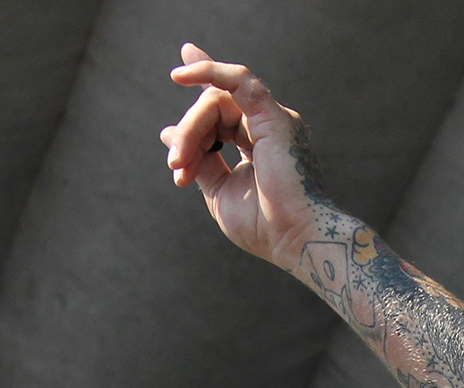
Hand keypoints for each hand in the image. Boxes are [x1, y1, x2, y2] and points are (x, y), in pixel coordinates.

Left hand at [160, 44, 335, 272]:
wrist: (296, 240)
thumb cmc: (264, 227)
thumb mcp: (220, 194)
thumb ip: (200, 162)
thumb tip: (168, 134)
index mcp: (257, 146)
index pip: (223, 112)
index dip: (200, 100)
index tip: (177, 89)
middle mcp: (266, 128)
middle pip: (213, 111)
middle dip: (188, 136)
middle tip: (176, 166)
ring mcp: (272, 120)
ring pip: (217, 100)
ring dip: (191, 128)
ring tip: (179, 160)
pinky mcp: (274, 116)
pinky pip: (238, 80)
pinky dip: (209, 71)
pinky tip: (181, 76)